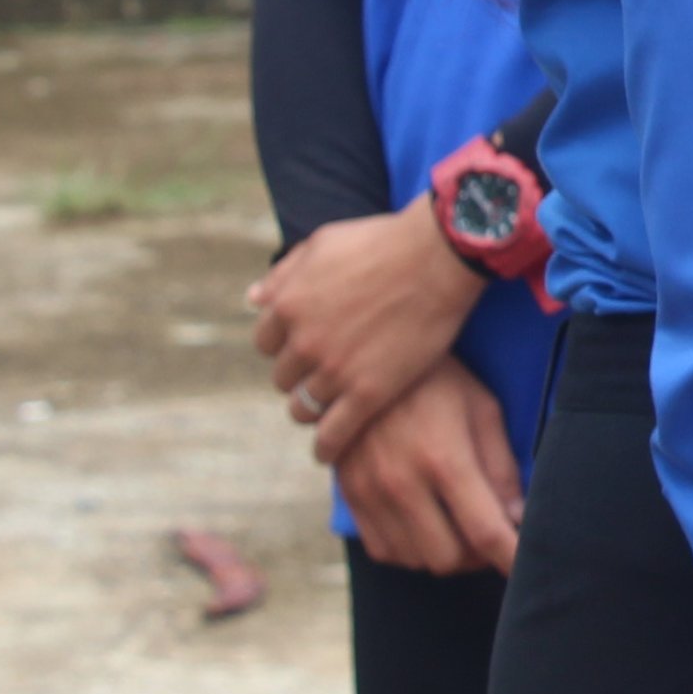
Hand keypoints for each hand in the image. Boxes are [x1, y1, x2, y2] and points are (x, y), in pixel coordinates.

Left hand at [249, 202, 482, 459]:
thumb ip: (285, 274)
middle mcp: (303, 342)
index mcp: (287, 306)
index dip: (287, 344)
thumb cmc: (385, 241)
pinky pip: (334, 433)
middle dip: (300, 374)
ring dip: (312, 408)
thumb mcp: (324, 244)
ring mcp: (335, 370)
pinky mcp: (369, 393)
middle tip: (325, 373)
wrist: (439, 257)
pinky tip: (328, 452)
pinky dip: (327, 446)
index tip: (307, 346)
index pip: (266, 342)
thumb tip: (253, 299)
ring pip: (302, 408)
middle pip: (283, 377)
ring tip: (329, 409)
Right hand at [332, 359, 524, 573]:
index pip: (485, 532)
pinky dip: (412, 550)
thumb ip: (501, 468)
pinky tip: (429, 525)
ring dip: (447, 554)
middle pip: (448, 558)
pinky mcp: (350, 497)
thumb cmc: (438, 381)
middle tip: (495, 535)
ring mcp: (370, 494)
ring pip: (415, 560)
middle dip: (480, 557)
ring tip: (464, 528)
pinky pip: (384, 550)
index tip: (528, 568)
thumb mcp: (482, 410)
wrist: (363, 360)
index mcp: (444, 460)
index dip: (512, 559)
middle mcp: (402, 484)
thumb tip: (519, 519)